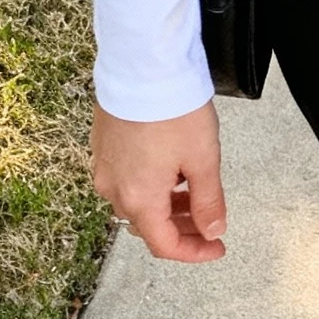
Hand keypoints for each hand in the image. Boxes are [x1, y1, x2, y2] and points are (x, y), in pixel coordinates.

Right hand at [91, 100, 226, 262]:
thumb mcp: (203, 160)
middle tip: (210, 220)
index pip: (164, 245)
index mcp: (140, 200)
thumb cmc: (172, 109)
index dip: (194, 252)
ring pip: (136, 203)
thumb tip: (212, 231)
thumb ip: (208, 202)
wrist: (141, 66)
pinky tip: (171, 169)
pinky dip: (150, 186)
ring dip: (166, 206)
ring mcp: (104, 168)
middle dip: (182, 228)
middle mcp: (114, 189)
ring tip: (193, 190)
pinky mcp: (102, 148)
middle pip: (148, 226)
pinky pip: (125, 180)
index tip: (216, 246)